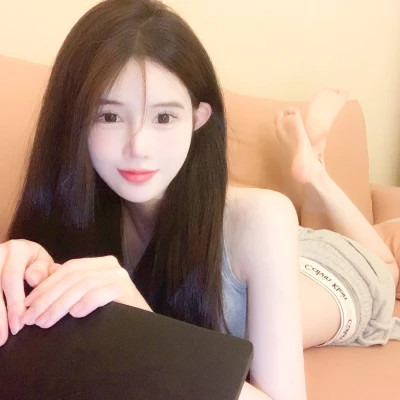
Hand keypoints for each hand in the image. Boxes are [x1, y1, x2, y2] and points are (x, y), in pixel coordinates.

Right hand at [0, 239, 58, 345]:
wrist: (18, 252)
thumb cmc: (33, 262)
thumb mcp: (43, 263)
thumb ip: (44, 271)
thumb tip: (34, 280)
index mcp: (17, 249)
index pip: (12, 278)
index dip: (15, 302)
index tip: (21, 323)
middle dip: (1, 314)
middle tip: (9, 334)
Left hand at [21, 255, 151, 328]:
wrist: (141, 328)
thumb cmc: (111, 313)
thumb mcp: (83, 297)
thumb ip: (62, 285)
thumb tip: (33, 277)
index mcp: (100, 264)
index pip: (68, 268)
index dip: (45, 285)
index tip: (27, 304)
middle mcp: (111, 266)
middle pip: (73, 276)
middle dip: (48, 297)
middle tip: (32, 317)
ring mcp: (120, 277)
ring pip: (83, 285)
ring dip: (60, 304)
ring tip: (46, 321)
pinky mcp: (126, 291)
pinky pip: (101, 293)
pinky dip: (86, 303)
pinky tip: (75, 314)